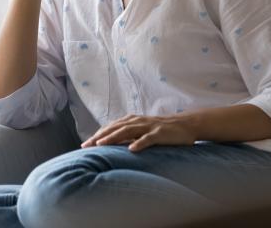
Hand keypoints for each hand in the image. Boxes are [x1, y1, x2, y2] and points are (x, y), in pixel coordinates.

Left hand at [80, 114, 197, 151]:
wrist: (185, 125)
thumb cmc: (162, 130)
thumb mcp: (143, 131)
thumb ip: (129, 135)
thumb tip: (112, 144)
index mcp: (132, 120)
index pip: (111, 127)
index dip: (98, 134)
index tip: (85, 144)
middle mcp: (138, 121)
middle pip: (115, 128)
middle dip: (100, 136)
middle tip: (87, 145)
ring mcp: (149, 126)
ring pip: (128, 131)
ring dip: (113, 137)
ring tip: (102, 145)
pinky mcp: (160, 133)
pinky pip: (148, 138)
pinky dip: (139, 143)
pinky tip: (131, 149)